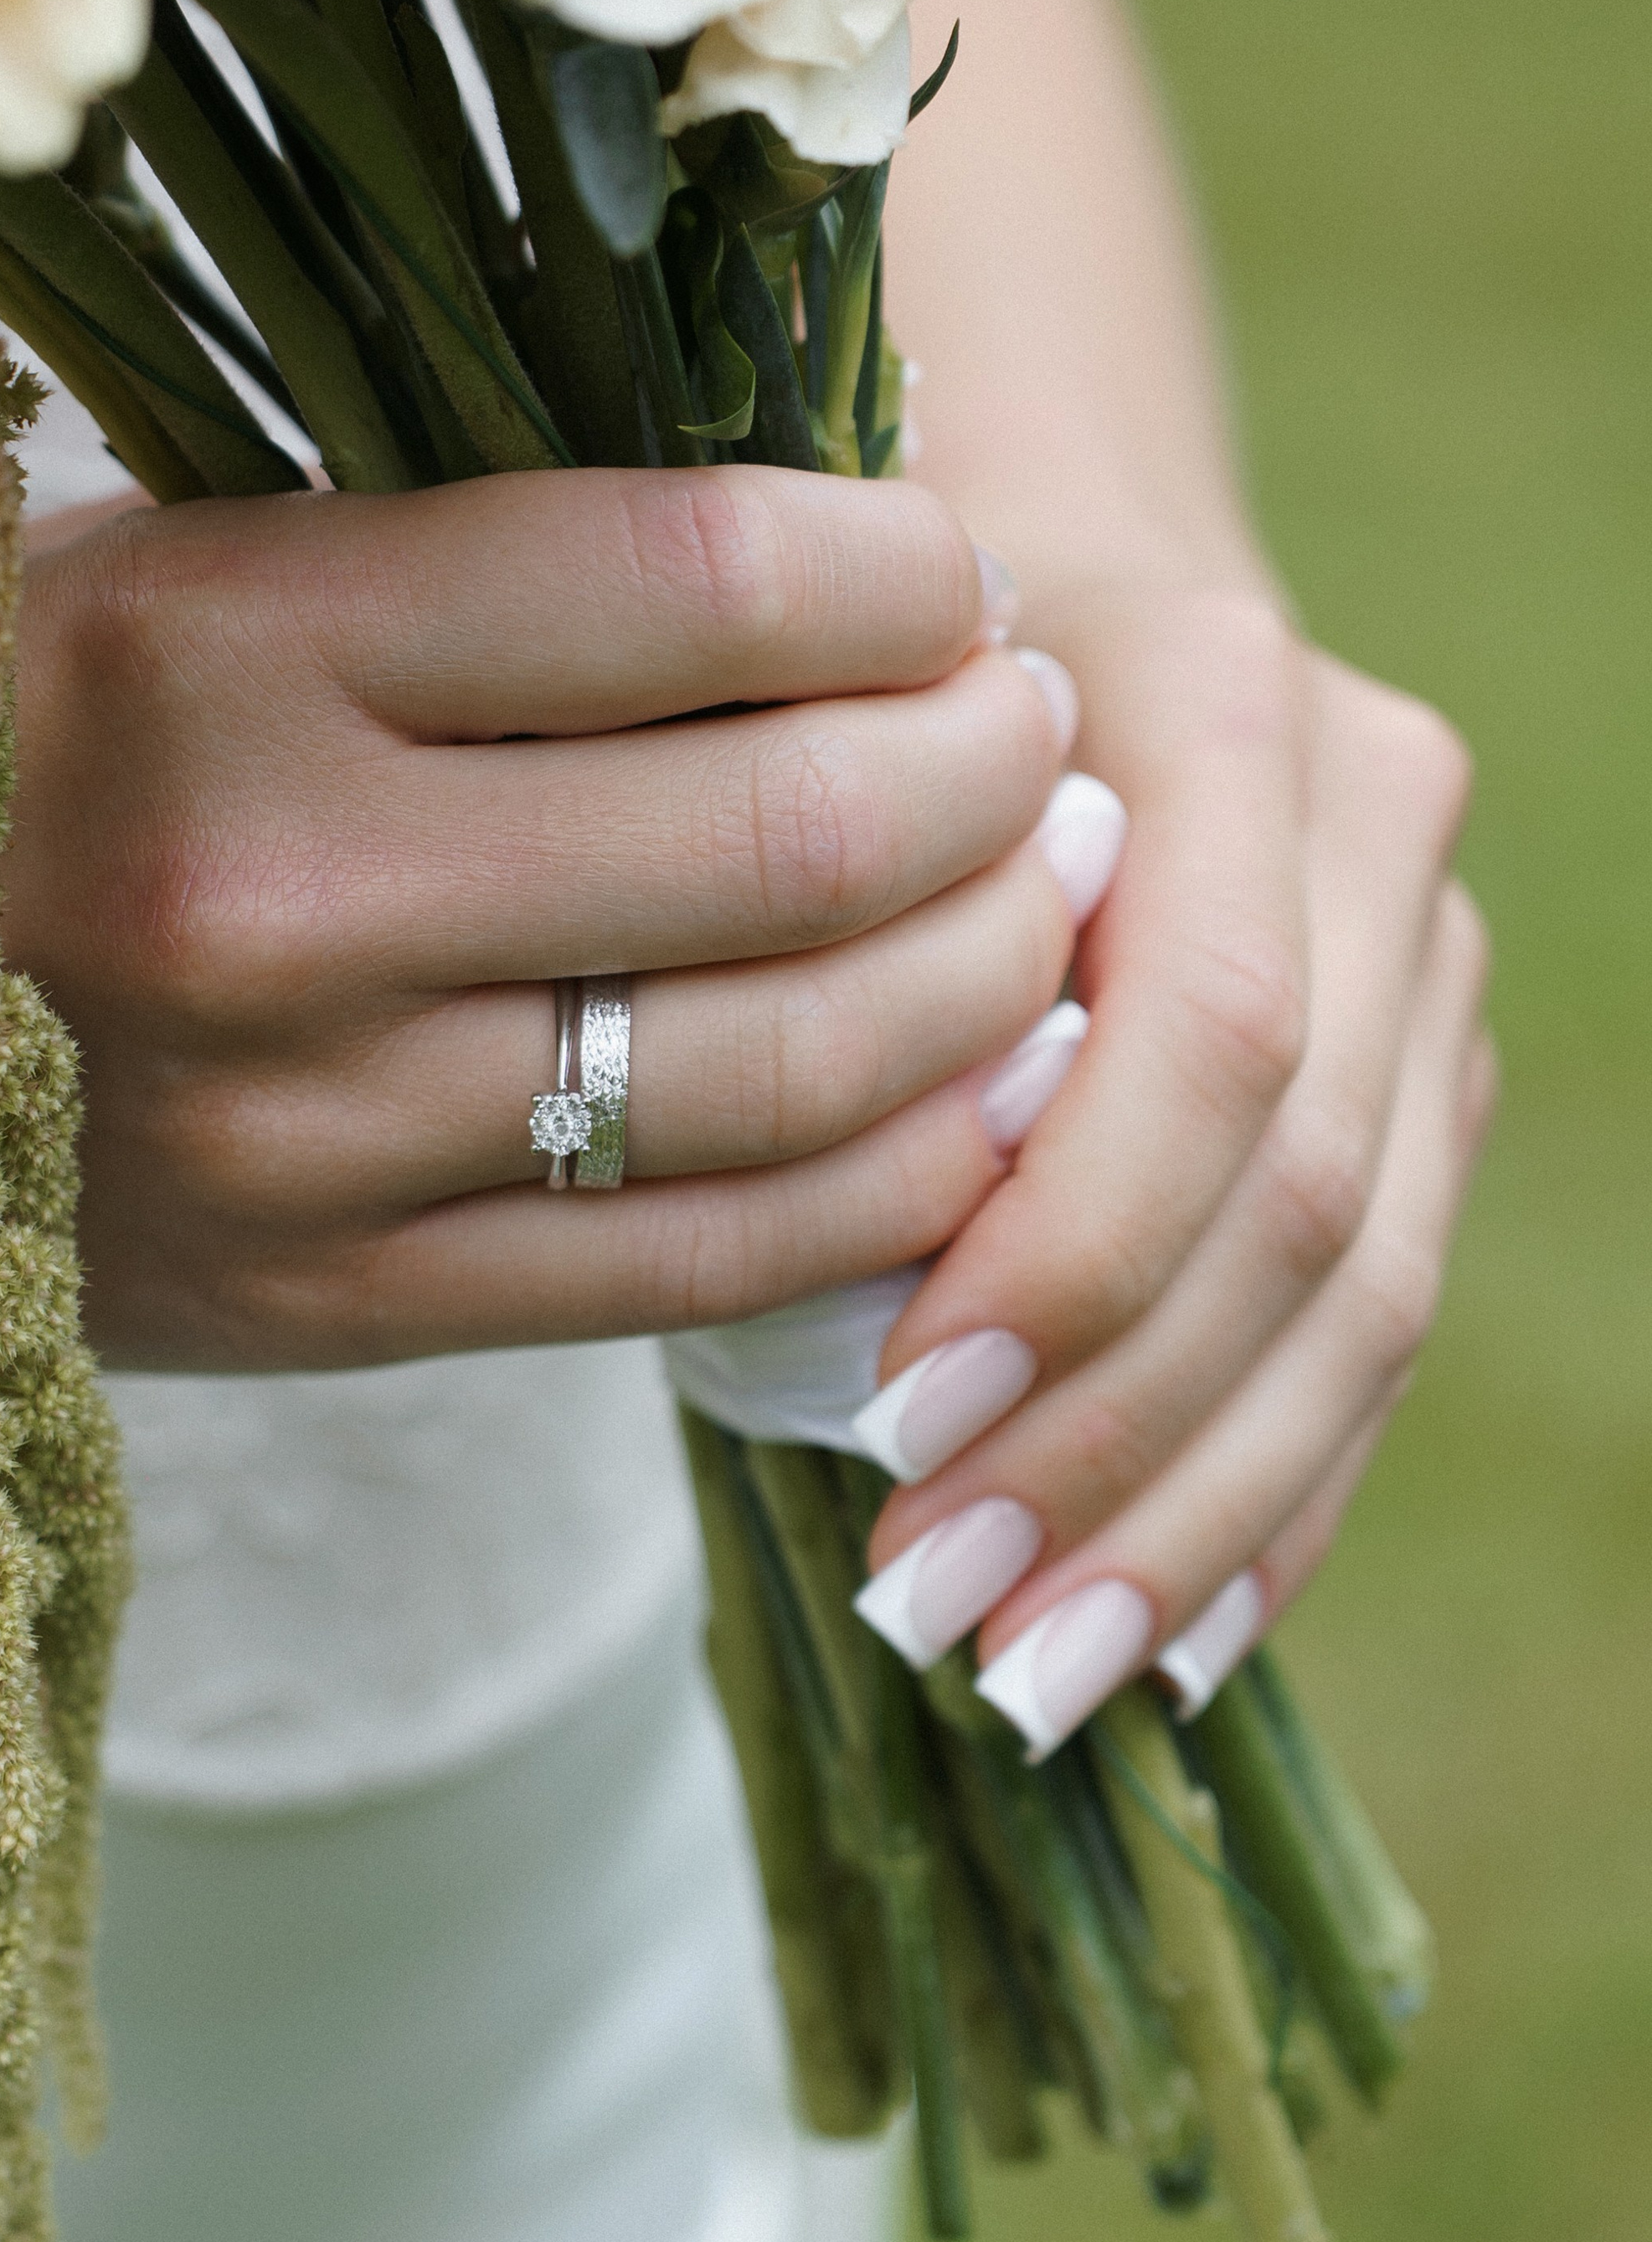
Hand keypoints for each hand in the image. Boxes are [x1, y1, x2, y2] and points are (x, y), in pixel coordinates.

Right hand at [1, 465, 1084, 1371]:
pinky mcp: (341, 1304)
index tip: (955, 578)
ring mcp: (311, 1129)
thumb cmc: (30, 735)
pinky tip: (984, 1096)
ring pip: (793, 1066)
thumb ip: (496, 568)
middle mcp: (272, 890)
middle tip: (1041, 738)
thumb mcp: (204, 567)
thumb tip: (869, 576)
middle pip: (796, 838)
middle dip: (993, 774)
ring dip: (993, 978)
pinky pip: (709, 1257)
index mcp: (230, 639)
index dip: (905, 575)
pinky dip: (903, 1176)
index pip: (699, 582)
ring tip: (1048, 901)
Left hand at [861, 581, 1494, 1752]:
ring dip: (1196, 1510)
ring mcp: (1426, 947)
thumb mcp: (813, 744)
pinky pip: (1382, 1316)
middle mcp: (1371, 813)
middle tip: (938, 1612)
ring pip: (1371, 1285)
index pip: (1205, 1032)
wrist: (1038, 566)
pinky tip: (1176, 1637)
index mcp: (1223, 701)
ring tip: (1029, 1675)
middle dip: (1119, 1433)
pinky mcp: (1428, 1065)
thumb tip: (860, 1332)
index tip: (895, 1430)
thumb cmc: (855, 678)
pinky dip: (1280, 1490)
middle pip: (1304, 1191)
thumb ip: (852, 967)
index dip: (1070, 1253)